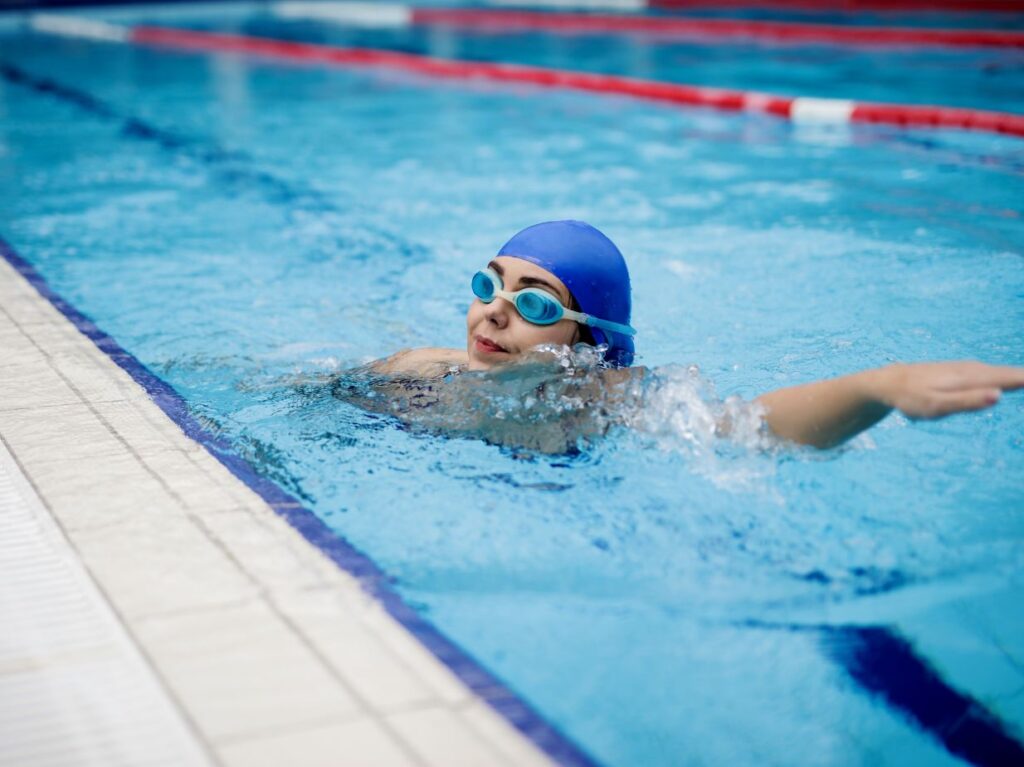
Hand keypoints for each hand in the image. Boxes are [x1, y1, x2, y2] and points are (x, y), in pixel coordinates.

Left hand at [878, 361, 1023, 419]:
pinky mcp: (969, 373)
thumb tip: (999, 395)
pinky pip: (999, 374)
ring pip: (1009, 373)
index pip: (1015, 378)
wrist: (889, 383)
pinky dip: (1015, 377)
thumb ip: (967, 402)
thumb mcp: (936, 406)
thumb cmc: (912, 398)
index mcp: (974, 377)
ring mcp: (973, 370)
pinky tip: (1020, 381)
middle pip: (1016, 374)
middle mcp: (977, 370)